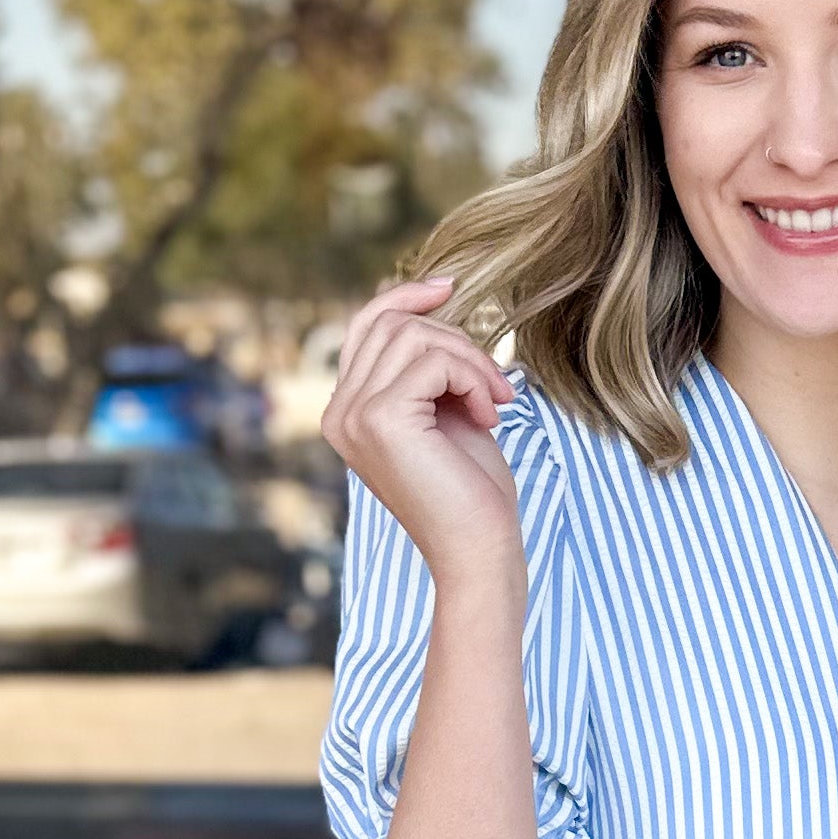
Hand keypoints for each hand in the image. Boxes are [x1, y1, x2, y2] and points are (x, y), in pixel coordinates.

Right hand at [325, 275, 524, 597]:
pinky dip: (473, 379)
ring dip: (471, 363)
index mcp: (346, 412)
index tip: (449, 287)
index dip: (405, 298)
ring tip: (495, 403)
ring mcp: (354, 415)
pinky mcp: (382, 418)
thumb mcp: (443, 413)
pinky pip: (434, 361)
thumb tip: (428, 307)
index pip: (365, 327)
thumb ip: (425, 368)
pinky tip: (490, 416)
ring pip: (415, 337)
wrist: (478, 550)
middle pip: (392, 325)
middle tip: (498, 386)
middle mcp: (339, 413)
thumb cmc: (470, 490)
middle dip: (456, 342)